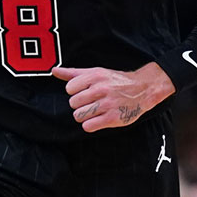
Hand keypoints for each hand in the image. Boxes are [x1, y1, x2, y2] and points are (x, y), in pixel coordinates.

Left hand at [52, 63, 173, 132]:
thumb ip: (73, 73)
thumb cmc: (115, 81)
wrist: (142, 90)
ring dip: (84, 115)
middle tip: (90, 102)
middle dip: (79, 104)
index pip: (69, 89)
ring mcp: (107, 105)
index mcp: (95, 76)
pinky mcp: (113, 119)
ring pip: (78, 116)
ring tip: (93, 111)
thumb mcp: (95, 72)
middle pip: (73, 104)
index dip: (75, 92)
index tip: (84, 92)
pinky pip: (88, 126)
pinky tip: (97, 119)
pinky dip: (90, 124)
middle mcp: (101, 89)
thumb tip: (54, 70)